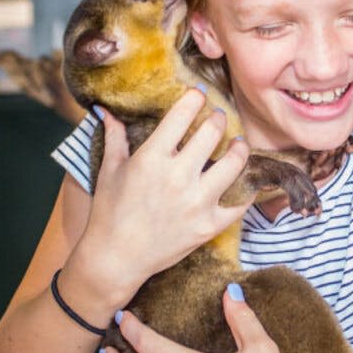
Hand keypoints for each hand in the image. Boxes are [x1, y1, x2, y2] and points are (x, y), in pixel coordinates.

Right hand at [66, 89, 251, 308]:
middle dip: (218, 118)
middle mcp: (178, 176)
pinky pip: (239, 203)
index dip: (194, 99)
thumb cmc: (109, 212)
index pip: (182, 115)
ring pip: (234, 164)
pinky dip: (245, 191)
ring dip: (239, 149)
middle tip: (219, 117)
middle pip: (212, 133)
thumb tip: (106, 110)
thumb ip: (114, 137)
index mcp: (152, 158)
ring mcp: (197, 202)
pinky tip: (244, 181)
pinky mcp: (209, 226)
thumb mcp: (109, 170)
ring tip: (238, 144)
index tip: (200, 94)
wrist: (116, 259)